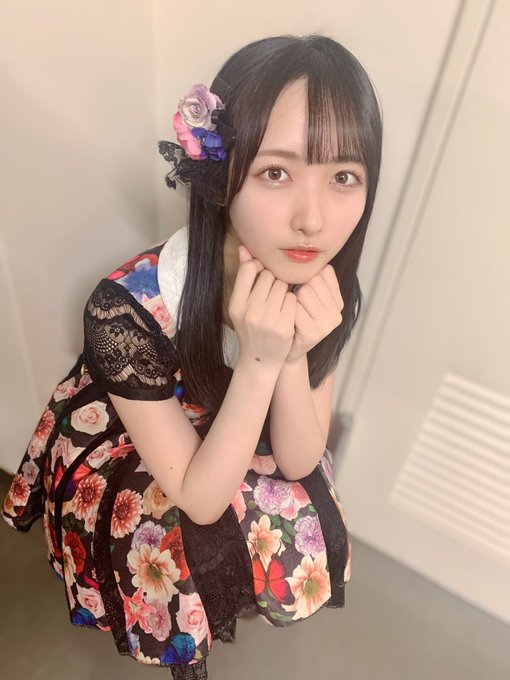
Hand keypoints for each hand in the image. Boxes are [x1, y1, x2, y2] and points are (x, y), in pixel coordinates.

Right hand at [228, 246, 296, 369]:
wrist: (260, 360)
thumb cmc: (251, 327)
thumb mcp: (242, 304)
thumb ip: (244, 275)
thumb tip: (244, 247)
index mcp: (236, 304)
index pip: (250, 269)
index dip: (259, 269)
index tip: (262, 278)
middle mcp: (249, 311)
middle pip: (270, 276)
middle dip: (274, 282)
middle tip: (273, 295)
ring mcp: (266, 320)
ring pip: (283, 286)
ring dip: (285, 292)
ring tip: (279, 304)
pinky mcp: (283, 327)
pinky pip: (293, 299)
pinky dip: (293, 303)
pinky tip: (287, 313)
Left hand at [285, 265, 343, 363]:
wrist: (286, 351)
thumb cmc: (291, 317)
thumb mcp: (300, 291)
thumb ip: (295, 270)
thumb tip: (248, 247)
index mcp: (337, 299)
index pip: (323, 270)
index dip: (304, 278)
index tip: (300, 292)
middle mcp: (338, 311)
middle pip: (312, 279)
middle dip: (296, 288)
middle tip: (293, 305)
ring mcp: (329, 324)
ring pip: (304, 291)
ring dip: (290, 300)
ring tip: (290, 313)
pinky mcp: (315, 333)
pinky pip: (294, 308)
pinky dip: (286, 312)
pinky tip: (288, 322)